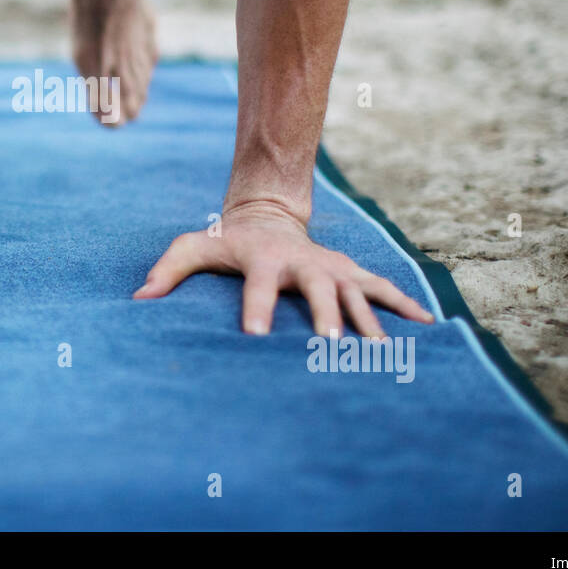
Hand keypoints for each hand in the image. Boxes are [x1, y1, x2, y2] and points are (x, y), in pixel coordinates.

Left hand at [133, 204, 433, 336]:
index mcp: (264, 260)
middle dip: (325, 315)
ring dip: (370, 320)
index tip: (255, 335)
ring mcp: (331, 267)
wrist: (267, 216)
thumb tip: (139, 298)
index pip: (258, 286)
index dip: (257, 308)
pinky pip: (382, 288)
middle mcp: (303, 263)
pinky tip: (428, 326)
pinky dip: (405, 304)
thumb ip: (169, 269)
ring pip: (355, 293)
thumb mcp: (195, 246)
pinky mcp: (350, 272)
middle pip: (317, 291)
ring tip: (382, 352)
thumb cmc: (226, 241)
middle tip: (332, 343)